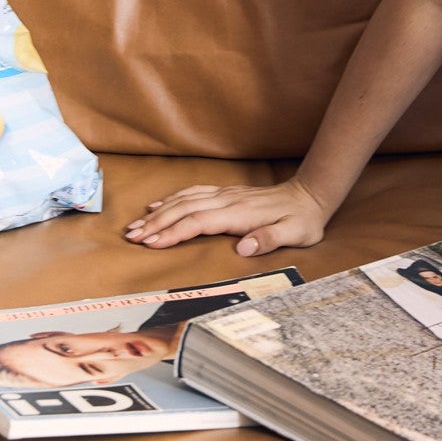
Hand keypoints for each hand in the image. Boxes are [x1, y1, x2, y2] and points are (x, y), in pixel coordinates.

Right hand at [124, 177, 328, 256]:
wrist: (310, 195)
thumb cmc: (302, 220)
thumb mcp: (295, 233)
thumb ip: (269, 239)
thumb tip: (244, 247)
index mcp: (239, 213)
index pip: (198, 222)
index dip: (174, 232)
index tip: (151, 243)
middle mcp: (227, 200)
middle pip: (184, 209)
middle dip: (156, 223)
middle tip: (131, 237)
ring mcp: (225, 195)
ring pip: (185, 199)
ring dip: (159, 212)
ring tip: (136, 225)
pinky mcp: (226, 194)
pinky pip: (193, 193)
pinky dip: (172, 199)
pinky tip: (159, 205)